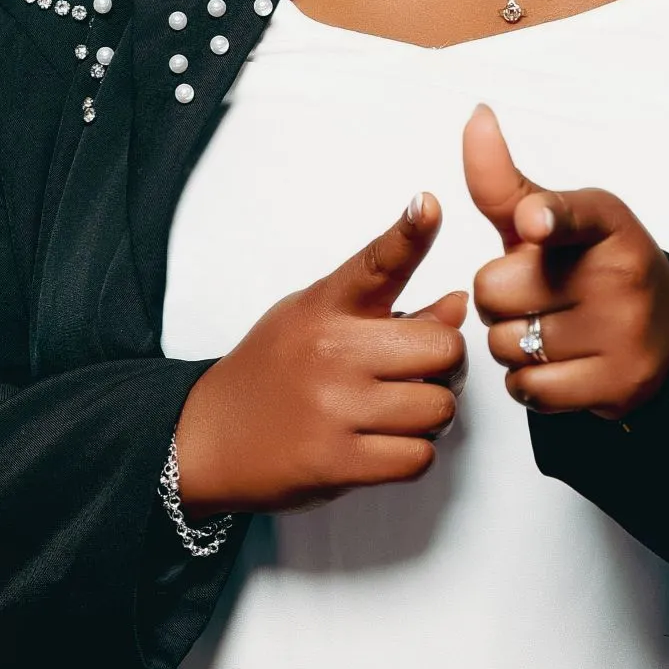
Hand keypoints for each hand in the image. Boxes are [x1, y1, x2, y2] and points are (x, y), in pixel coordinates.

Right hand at [173, 194, 468, 515]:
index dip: (410, 233)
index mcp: (327, 305)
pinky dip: (412, 456)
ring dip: (429, 418)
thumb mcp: (317, 320)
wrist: (210, 437)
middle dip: (445, 367)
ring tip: (395, 413)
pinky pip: (418, 458)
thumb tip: (458, 305)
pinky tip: (382, 444)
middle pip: (444, 349)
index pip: (377, 262)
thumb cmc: (274, 371)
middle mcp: (332, 350)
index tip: (429, 207)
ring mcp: (334, 407)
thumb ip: (390, 313)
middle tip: (420, 375)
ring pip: (438, 409)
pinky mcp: (337, 462)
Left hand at [465, 104, 668, 421]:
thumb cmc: (595, 268)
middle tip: (535, 293)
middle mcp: (618, 274)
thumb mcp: (555, 219)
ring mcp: (621, 332)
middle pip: (496, 290)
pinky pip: (525, 388)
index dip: (549, 216)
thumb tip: (476, 116)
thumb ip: (504, 182)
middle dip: (498, 296)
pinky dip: (526, 381)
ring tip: (549, 327)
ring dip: (510, 341)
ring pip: (505, 343)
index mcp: (605, 222)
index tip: (534, 221)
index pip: (574, 213)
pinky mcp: (616, 384)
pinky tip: (556, 362)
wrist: (666, 332)